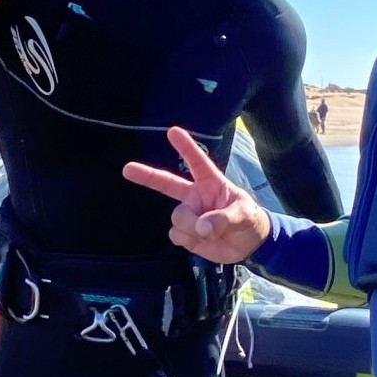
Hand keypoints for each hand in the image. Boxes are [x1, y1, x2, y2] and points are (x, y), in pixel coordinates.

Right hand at [122, 125, 270, 262]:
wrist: (248, 246)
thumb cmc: (249, 220)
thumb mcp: (244, 215)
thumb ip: (224, 219)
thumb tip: (201, 228)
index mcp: (211, 183)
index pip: (197, 162)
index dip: (185, 147)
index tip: (172, 131)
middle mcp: (195, 196)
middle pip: (166, 184)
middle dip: (146, 175)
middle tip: (127, 168)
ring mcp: (189, 215)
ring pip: (177, 218)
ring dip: (191, 228)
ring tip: (210, 233)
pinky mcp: (185, 234)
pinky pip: (177, 235)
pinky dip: (189, 241)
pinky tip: (203, 241)